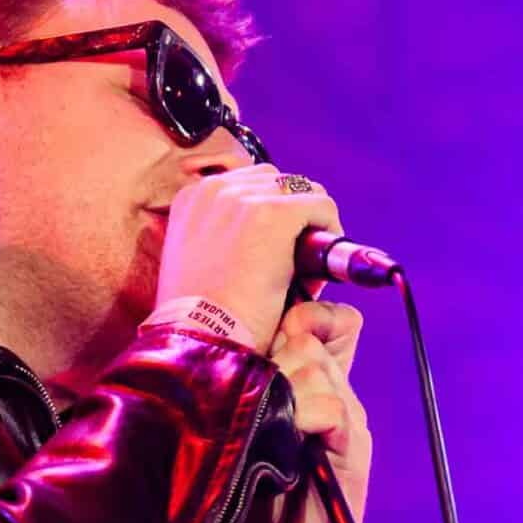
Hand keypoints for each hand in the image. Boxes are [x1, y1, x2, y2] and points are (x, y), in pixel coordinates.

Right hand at [154, 165, 341, 348]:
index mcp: (193, 197)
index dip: (270, 217)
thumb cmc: (201, 319)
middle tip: (293, 264)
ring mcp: (244, 198)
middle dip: (291, 218)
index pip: (249, 186)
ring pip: (303, 191)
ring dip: (310, 225)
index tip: (274, 253)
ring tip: (305, 268)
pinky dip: (328, 233)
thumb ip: (220, 239)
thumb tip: (265, 239)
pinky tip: (318, 267)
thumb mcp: (197, 265)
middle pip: (277, 182)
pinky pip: (321, 207)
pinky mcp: (274, 213)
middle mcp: (215, 189)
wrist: (203, 339)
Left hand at [236, 299, 371, 522]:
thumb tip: (213, 343)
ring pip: (315, 364)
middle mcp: (334, 394)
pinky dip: (305, 413)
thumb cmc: (252, 507)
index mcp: (311, 385)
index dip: (290, 311)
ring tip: (260, 421)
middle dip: (268, 346)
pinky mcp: (353, 452)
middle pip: (306, 329)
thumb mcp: (238, 438)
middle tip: (247, 387)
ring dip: (280, 381)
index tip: (252, 332)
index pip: (319, 317)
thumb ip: (242, 392)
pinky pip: (334, 407)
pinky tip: (285, 434)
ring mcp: (347, 421)